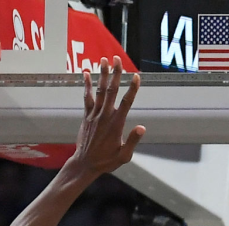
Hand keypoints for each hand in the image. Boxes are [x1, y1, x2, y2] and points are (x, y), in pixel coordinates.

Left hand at [70, 56, 145, 177]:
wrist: (85, 163)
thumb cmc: (107, 161)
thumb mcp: (124, 156)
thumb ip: (132, 141)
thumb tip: (142, 128)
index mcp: (116, 124)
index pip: (127, 102)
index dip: (132, 88)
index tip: (136, 76)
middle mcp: (105, 116)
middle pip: (112, 91)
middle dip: (115, 74)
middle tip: (117, 59)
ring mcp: (94, 115)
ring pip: (99, 91)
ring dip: (102, 74)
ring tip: (103, 60)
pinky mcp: (87, 116)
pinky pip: (87, 97)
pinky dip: (87, 85)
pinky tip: (87, 73)